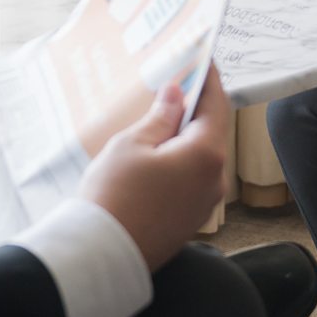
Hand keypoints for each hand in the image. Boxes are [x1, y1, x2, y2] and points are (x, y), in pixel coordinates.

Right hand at [79, 65, 232, 270]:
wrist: (101, 255)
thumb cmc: (113, 196)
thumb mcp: (132, 144)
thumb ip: (160, 117)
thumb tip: (176, 94)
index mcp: (206, 154)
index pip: (215, 105)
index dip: (209, 80)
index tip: (204, 60)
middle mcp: (214, 180)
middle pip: (211, 131)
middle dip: (196, 108)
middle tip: (178, 84)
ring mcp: (204, 204)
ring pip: (201, 158)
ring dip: (186, 136)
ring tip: (161, 117)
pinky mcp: (190, 220)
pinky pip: (192, 180)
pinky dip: (180, 162)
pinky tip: (158, 154)